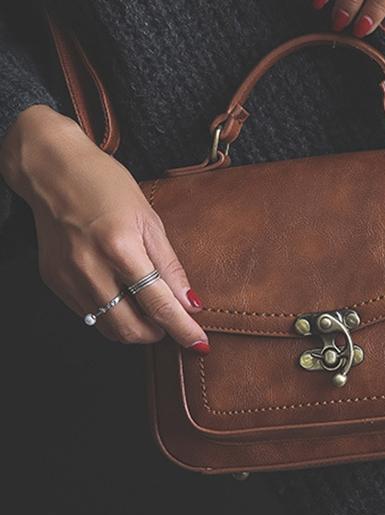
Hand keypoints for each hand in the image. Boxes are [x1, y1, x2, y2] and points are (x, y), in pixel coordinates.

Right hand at [0, 106, 208, 352]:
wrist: (54, 172)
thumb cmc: (107, 186)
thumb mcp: (149, 218)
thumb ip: (169, 264)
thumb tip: (191, 302)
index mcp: (120, 246)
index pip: (158, 303)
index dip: (182, 328)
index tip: (200, 343)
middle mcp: (90, 268)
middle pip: (131, 328)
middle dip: (158, 334)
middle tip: (173, 324)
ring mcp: (69, 279)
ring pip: (108, 328)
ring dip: (136, 329)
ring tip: (150, 313)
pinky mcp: (55, 283)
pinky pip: (89, 315)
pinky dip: (112, 316)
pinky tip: (123, 299)